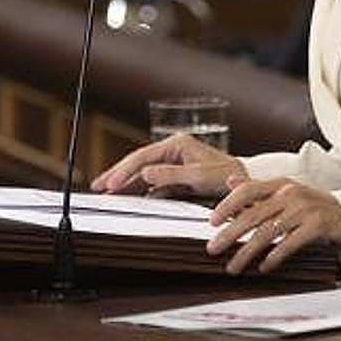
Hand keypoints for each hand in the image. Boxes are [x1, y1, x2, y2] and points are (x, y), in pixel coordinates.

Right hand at [89, 133, 244, 196]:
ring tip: (105, 192)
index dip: (125, 170)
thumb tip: (145, 174)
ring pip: (142, 172)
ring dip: (124, 182)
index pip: (144, 156)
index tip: (111, 184)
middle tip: (98, 187)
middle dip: (118, 174)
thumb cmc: (225, 176)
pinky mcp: (175, 175)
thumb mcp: (199, 177)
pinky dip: (137, 189)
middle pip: (138, 162)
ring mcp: (173, 162)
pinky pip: (151, 182)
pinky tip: (124, 196)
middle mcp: (172, 150)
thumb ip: (171, 175)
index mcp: (177, 144)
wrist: (242, 183)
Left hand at [206, 176, 340, 274]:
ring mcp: (305, 209)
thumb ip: (257, 189)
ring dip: (247, 252)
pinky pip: (290, 243)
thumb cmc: (310, 205)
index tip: (212, 221)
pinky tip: (263, 266)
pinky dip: (274, 256)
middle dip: (229, 234)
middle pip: (253, 214)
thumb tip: (229, 181)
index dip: (228, 204)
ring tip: (234, 266)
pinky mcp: (317, 226)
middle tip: (213, 249)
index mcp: (279, 184)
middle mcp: (290, 194)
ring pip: (268, 232)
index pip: (247, 189)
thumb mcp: (284, 192)